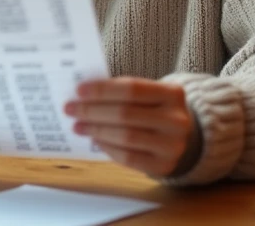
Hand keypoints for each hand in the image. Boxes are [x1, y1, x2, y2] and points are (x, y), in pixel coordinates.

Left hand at [64, 77, 198, 177]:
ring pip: (126, 137)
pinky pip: (129, 158)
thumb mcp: (150, 94)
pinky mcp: (164, 166)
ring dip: (96, 130)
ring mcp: (172, 146)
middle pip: (125, 114)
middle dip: (93, 111)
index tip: (79, 90)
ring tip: (78, 125)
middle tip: (71, 109)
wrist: (183, 137)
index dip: (103, 90)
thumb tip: (84, 94)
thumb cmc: (155, 109)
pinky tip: (95, 140)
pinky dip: (108, 148)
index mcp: (173, 94)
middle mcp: (176, 120)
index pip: (132, 88)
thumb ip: (122, 91)